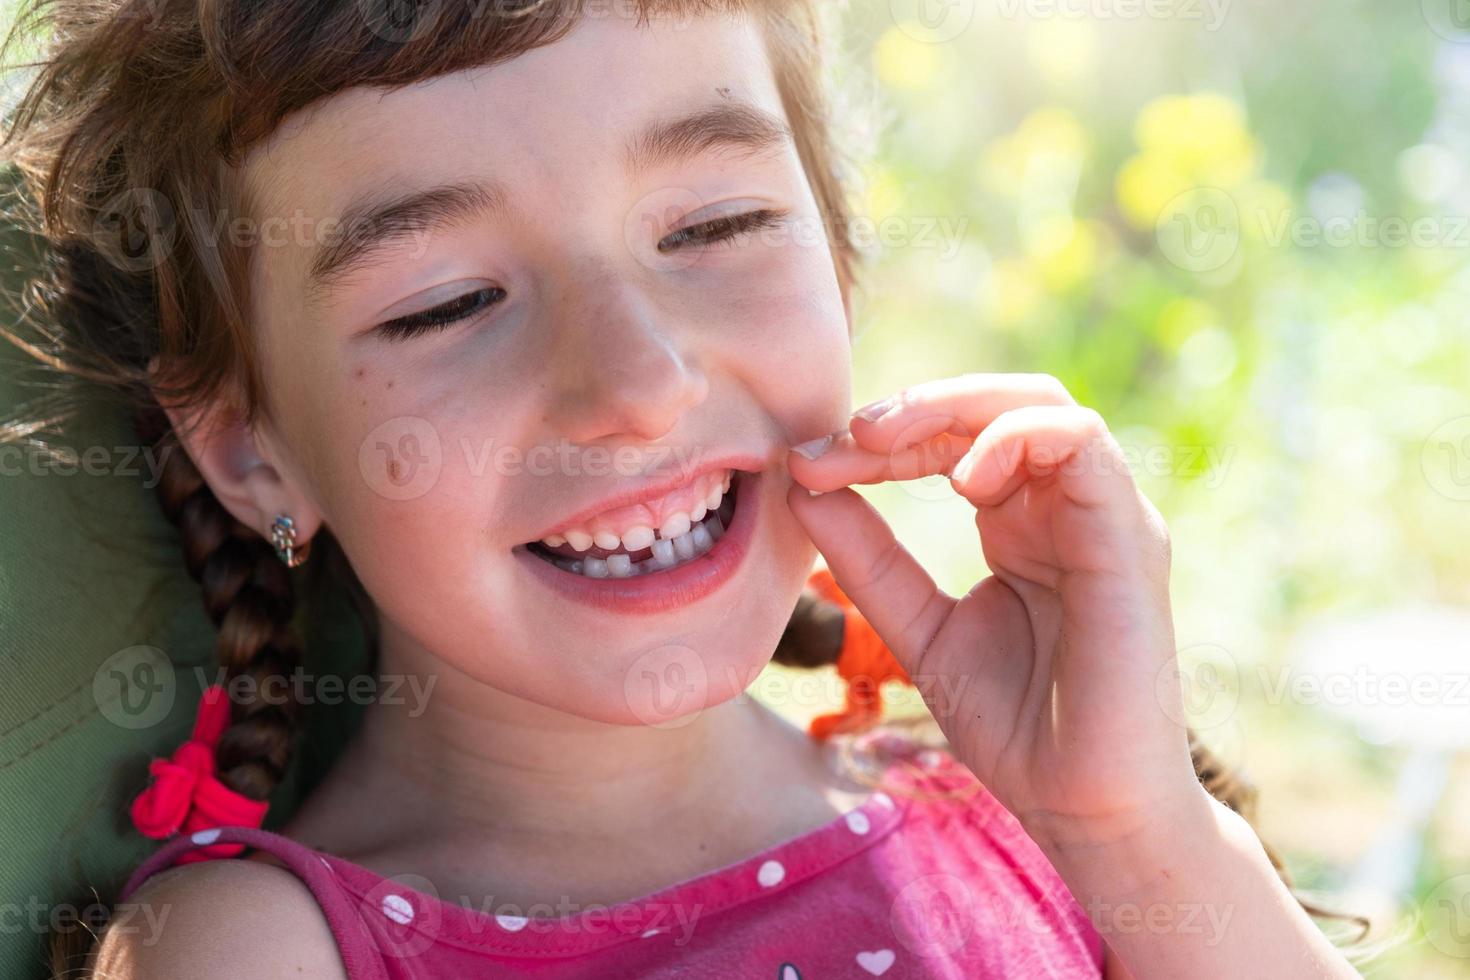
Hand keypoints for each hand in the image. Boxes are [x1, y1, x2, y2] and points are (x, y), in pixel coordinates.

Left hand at [786, 373, 1202, 850]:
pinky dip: (1014, 438)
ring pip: (1043, 405)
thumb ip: (868, 559)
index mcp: (1022, 525)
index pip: (955, 440)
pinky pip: (1084, 443)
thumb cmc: (1018, 726)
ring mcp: (1104, 518)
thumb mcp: (918, 628)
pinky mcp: (1130, 537)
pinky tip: (961, 478)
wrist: (1084, 809)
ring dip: (956, 406)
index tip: (810, 463)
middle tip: (848, 434)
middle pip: (997, 405)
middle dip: (914, 407)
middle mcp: (1068, 509)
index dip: (881, 441)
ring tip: (888, 443)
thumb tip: (802, 486)